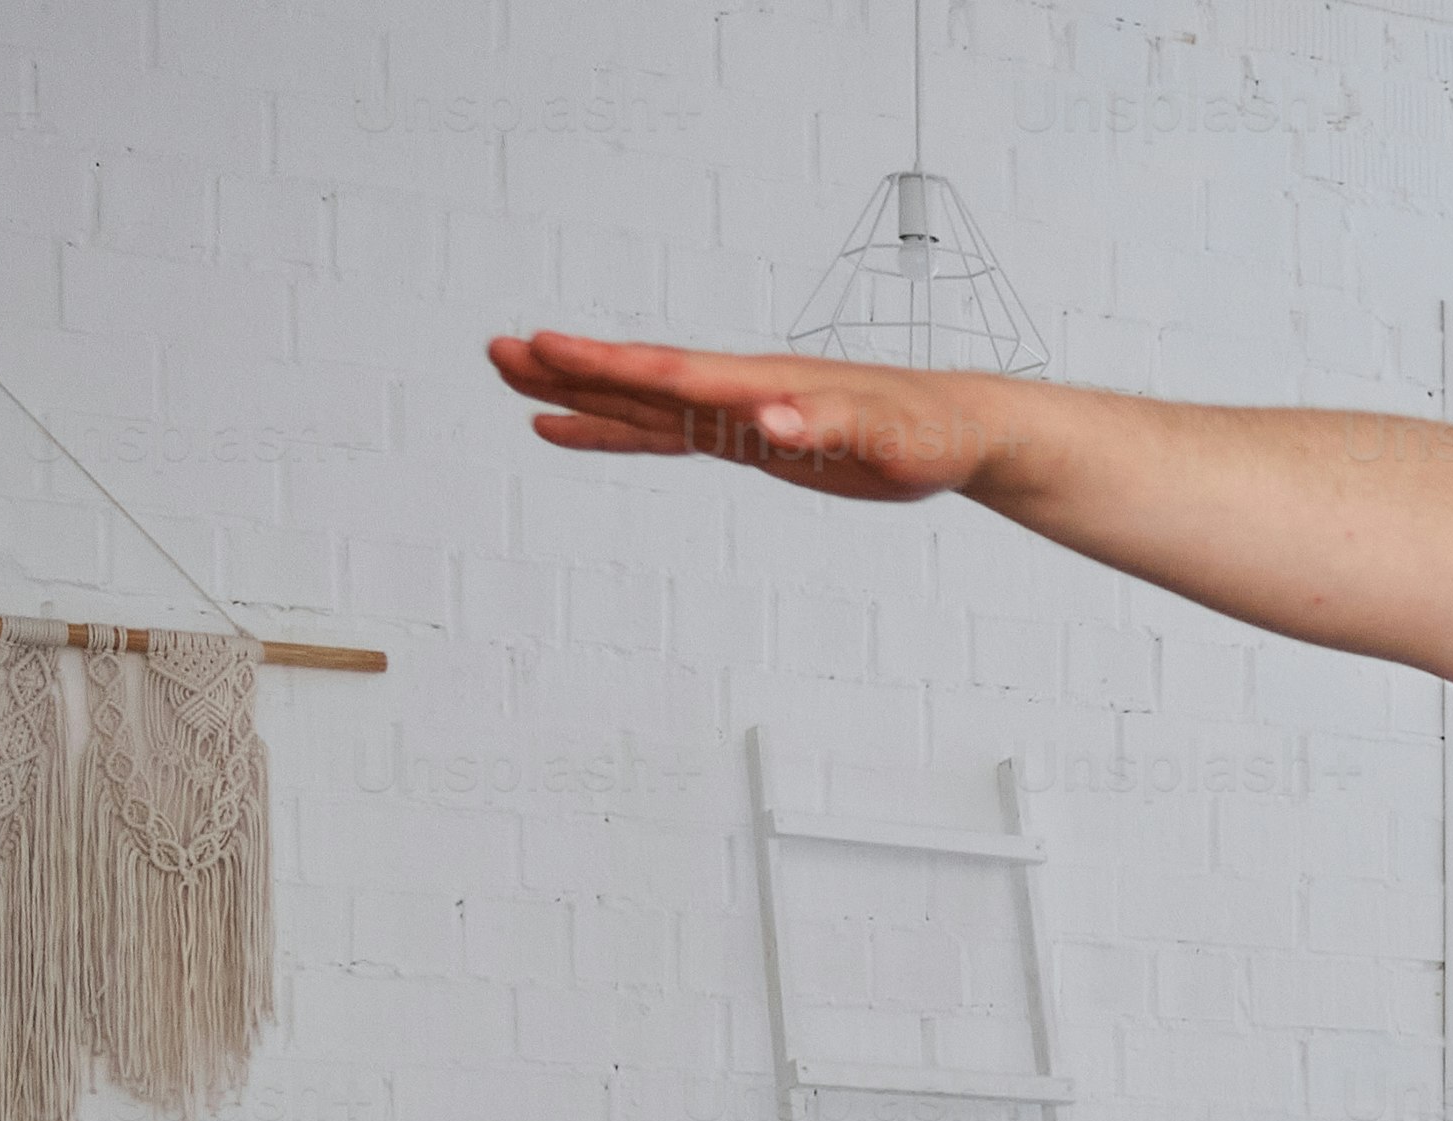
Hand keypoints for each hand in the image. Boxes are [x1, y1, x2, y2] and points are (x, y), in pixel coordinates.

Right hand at [488, 331, 1000, 504]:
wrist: (956, 431)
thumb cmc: (926, 431)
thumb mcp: (883, 437)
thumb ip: (823, 428)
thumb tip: (769, 424)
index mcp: (765, 385)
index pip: (672, 373)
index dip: (607, 365)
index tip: (544, 345)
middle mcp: (740, 393)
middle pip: (639, 380)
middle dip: (569, 370)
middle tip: (495, 352)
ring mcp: (738, 415)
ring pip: (642, 406)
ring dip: (578, 396)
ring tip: (512, 380)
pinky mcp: (749, 441)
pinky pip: (668, 437)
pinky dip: (618, 435)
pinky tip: (571, 432)